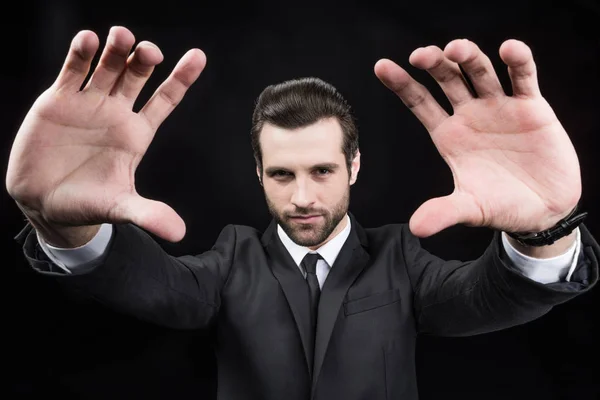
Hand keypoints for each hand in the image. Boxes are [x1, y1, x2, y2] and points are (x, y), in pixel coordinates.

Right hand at [6, 26, 205, 243]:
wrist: (44, 202)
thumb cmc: (87, 203)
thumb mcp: (120, 208)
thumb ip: (148, 214)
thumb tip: (179, 234)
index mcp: (138, 133)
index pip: (165, 100)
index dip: (182, 78)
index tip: (199, 56)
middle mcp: (116, 113)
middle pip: (137, 76)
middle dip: (144, 59)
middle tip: (149, 51)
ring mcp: (88, 103)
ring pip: (107, 67)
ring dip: (115, 49)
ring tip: (120, 36)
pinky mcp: (59, 100)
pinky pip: (72, 72)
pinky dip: (79, 54)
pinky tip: (87, 40)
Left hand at [374, 39, 580, 237]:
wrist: (544, 210)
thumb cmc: (502, 206)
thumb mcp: (471, 209)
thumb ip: (445, 212)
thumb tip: (417, 228)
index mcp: (449, 135)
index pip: (420, 103)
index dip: (401, 84)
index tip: (382, 66)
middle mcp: (470, 116)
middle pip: (447, 80)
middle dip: (433, 64)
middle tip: (420, 55)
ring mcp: (499, 108)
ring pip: (480, 73)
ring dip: (468, 56)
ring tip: (456, 49)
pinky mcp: (531, 107)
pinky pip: (523, 78)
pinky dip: (518, 61)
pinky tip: (508, 49)